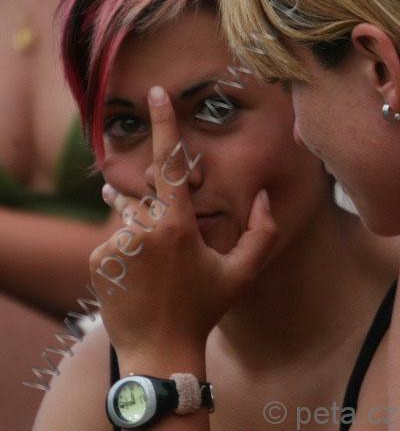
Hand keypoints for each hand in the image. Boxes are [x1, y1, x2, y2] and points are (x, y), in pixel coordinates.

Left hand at [90, 86, 276, 356]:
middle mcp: (145, 229)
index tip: (155, 93)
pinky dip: (125, 251)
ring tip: (152, 265)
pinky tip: (136, 279)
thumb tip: (266, 197)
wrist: (158, 350)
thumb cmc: (202, 309)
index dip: (164, 124)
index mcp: (179, 225)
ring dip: (141, 233)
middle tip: (164, 239)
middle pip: (147, 198)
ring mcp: (118, 244)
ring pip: (129, 220)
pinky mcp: (99, 259)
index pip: (171, 163)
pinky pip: (113, 241)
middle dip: (153, 206)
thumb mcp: (239, 274)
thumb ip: (262, 234)